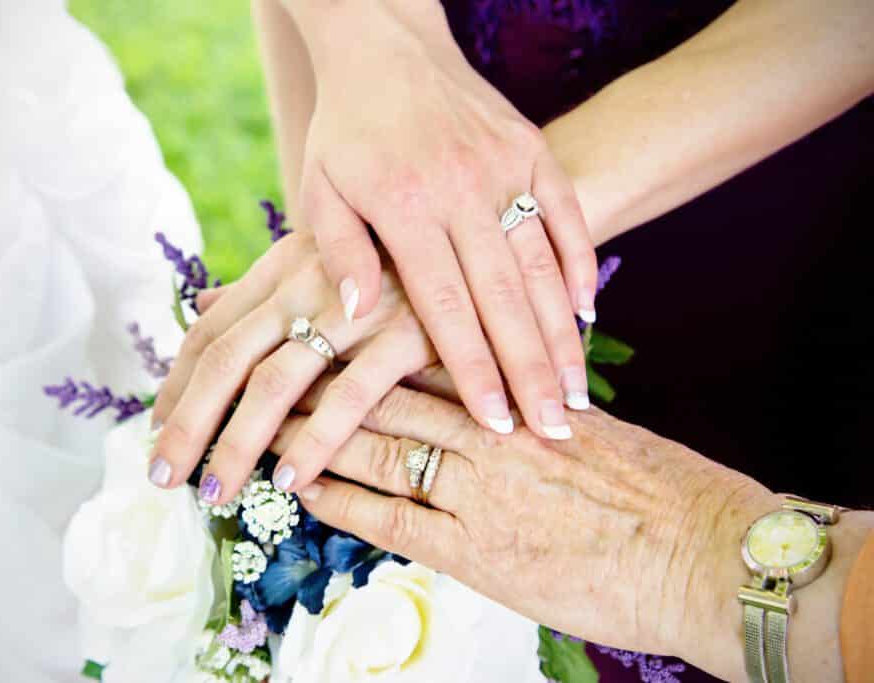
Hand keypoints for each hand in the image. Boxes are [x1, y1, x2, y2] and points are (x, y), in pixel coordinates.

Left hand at [149, 232, 441, 501]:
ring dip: (238, 442)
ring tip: (215, 490)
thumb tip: (203, 303)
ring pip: (274, 382)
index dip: (178, 385)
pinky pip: (348, 396)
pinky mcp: (405, 333)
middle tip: (161, 476)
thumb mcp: (324, 257)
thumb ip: (266, 288)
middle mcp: (308, 282)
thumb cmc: (399, 258)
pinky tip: (292, 479)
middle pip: (226, 358)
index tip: (155, 432)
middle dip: (187, 422)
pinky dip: (315, 440)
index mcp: (284, 267)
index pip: (211, 330)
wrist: (485, 229)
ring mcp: (355, 307)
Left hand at [275, 375, 782, 680]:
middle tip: (261, 360)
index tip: (305, 312)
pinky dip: (341, 500)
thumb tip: (480, 376)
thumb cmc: (651, 485)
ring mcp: (478, 484)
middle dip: (317, 374)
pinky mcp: (475, 549)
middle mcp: (486, 421)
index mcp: (511, 378)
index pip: (412, 342)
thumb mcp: (582, 419)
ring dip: (313, 434)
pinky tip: (303, 489)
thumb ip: (524, 392)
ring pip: (375, 445)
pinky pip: (389, 518)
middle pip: (379, 387)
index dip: (353, 326)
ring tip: (261, 422)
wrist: (702, 551)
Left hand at [285, 0, 596, 436]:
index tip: (498, 423)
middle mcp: (461, 188)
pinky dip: (580, 263)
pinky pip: (565, 212)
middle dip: (532, 370)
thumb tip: (357, 317)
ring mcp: (504, 166)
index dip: (473, 368)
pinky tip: (587, 314)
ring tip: (578, 391)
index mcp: (404, 206)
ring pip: (541, 264)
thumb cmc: (347, 130)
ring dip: (561, 333)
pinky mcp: (530, 148)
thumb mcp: (319, 188)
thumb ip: (338, 252)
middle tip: (555, 428)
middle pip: (504, 298)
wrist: (386, 46)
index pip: (445, 306)